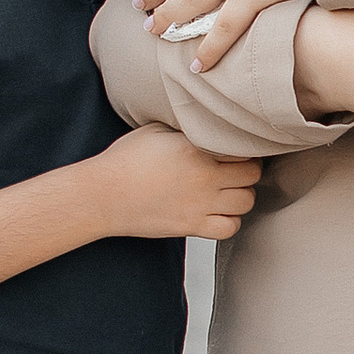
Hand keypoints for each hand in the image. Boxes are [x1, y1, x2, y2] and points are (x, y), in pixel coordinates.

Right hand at [94, 129, 262, 242]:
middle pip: (252, 175)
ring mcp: (200, 205)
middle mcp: (204, 178)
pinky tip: (219, 212)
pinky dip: (230, 221)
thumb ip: (188, 128)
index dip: (244, 147)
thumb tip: (209, 125)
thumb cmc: (124, 161)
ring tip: (229, 190)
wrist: (101, 195)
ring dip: (242, 195)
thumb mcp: (157, 130)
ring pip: (247, 202)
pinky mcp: (191, 226)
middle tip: (235, 169)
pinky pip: (230, 228)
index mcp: (196, 149)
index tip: (236, 147)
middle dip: (247, 170)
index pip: (243, 147)